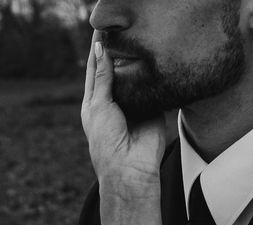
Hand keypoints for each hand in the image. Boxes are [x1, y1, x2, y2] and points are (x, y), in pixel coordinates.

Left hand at [81, 31, 165, 193]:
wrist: (129, 167)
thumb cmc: (107, 140)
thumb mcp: (99, 105)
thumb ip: (103, 77)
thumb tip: (101, 49)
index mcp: (95, 102)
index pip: (96, 69)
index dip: (98, 49)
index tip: (101, 28)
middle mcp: (115, 102)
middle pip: (117, 70)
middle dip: (119, 53)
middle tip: (124, 29)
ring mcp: (135, 105)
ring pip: (136, 77)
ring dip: (138, 62)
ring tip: (141, 40)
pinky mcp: (153, 109)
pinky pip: (154, 88)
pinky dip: (155, 76)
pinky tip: (157, 59)